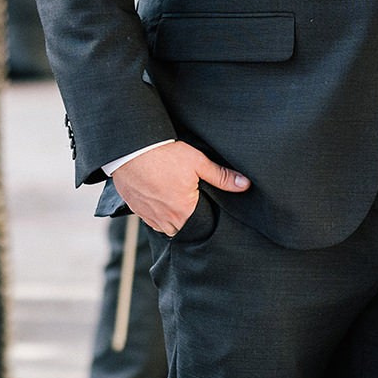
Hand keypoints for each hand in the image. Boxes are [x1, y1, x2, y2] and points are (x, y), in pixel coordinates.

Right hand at [113, 140, 247, 235]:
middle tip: (191, 199)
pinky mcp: (135, 209)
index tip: (208, 204)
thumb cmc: (165, 155)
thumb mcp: (198, 163)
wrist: (132, 149)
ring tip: (176, 197)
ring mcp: (148, 216)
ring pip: (166, 225)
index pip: (201, 225)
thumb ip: (222, 177)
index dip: (206, 216)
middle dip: (189, 218)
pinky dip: (157, 212)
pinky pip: (151, 219)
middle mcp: (165, 219)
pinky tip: (161, 196)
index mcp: (183, 211)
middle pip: (183, 228)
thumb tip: (244, 185)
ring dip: (173, 217)